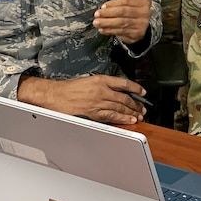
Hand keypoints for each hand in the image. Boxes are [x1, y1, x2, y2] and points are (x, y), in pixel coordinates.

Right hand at [17, 74, 146, 124]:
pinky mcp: (94, 112)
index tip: (143, 92)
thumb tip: (116, 90)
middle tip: (143, 108)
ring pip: (120, 107)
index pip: (124, 83)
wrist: (57, 95)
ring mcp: (99, 102)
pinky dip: (122, 118)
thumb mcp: (90, 79)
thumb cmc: (70, 87)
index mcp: (102, 79)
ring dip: (131, 112)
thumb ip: (104, 84)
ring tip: (140, 116)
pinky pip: (111, 116)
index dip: (136, 88)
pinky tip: (129, 120)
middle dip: (136, 104)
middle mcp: (102, 90)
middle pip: (124, 98)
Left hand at [94, 0, 150, 42]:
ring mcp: (141, 25)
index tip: (103, 6)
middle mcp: (144, 14)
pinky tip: (102, 29)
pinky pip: (121, 33)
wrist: (142, 27)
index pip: (127, 2)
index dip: (114, 4)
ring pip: (122, 24)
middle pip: (124, 13)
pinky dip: (111, 31)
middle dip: (109, 14)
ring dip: (107, 23)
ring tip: (96, 23)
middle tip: (96, 14)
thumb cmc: (133, 9)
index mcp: (143, 2)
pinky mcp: (136, 35)